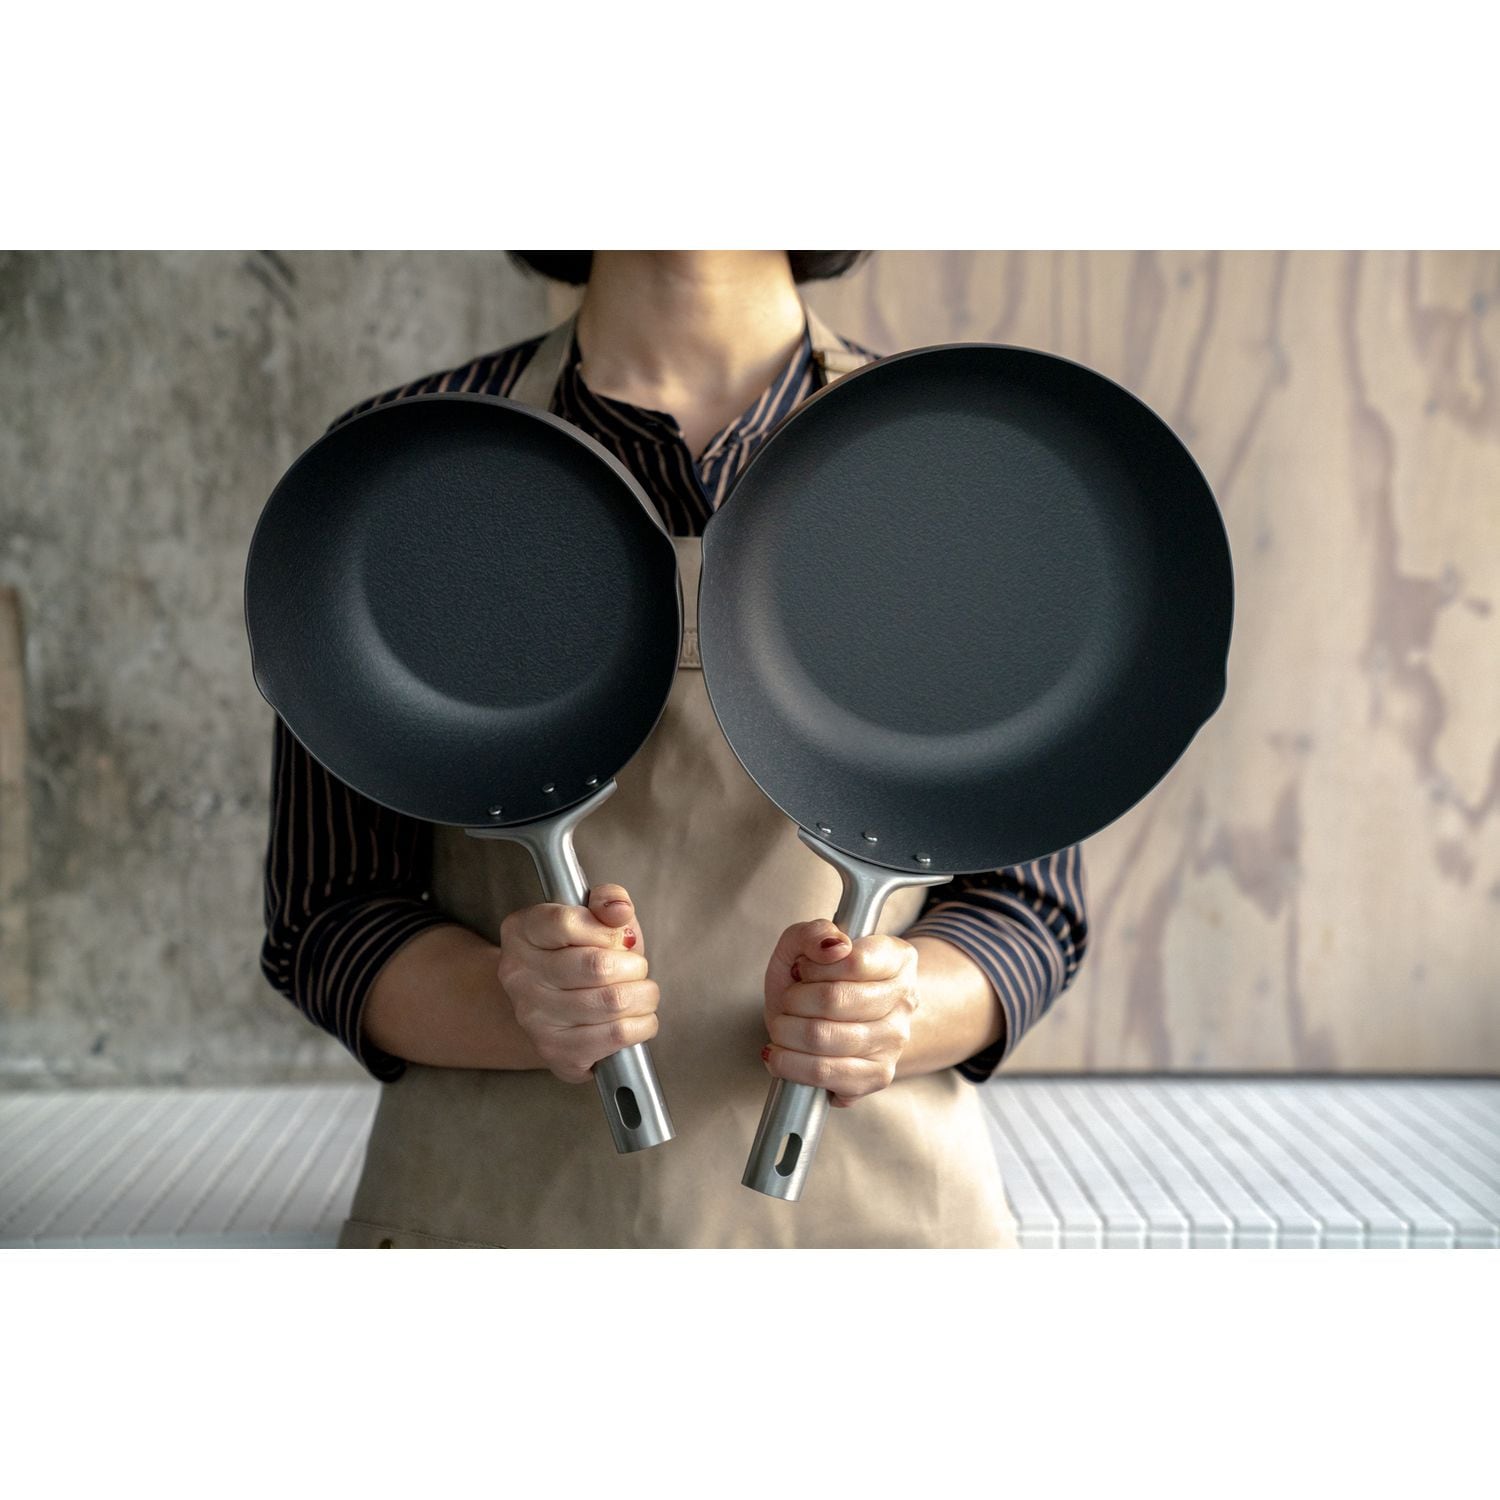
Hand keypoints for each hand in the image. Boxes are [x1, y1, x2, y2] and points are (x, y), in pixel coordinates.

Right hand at [496, 884, 658, 1083]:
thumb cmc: (579, 955)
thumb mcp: (594, 916)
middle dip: (634, 965)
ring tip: (640, 991)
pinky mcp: (556, 1051)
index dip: (607, 930)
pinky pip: (617, 1036)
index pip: (566, 923)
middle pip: (597, 966)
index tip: (620, 937)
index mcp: (521, 932)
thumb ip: (608, 900)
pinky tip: (635, 1017)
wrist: (553, 1007)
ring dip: (644, 995)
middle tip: (635, 968)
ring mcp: (534, 1018)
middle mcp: (519, 976)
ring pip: (613, 1002)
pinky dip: (642, 1024)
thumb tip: (619, 910)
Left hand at [761, 920, 919, 1106]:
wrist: (831, 1023)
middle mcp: (905, 1001)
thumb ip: (812, 933)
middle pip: (834, 1000)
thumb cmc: (816, 982)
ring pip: (824, 1038)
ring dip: (786, 1030)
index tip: (803, 969)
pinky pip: (823, 1073)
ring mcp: (895, 1042)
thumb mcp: (804, 945)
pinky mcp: (878, 1077)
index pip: (854, 961)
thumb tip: (834, 946)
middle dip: (794, 1000)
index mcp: (898, 958)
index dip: (815, 967)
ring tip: (782, 1025)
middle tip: (788, 1000)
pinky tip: (780, 1055)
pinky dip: (789, 1064)